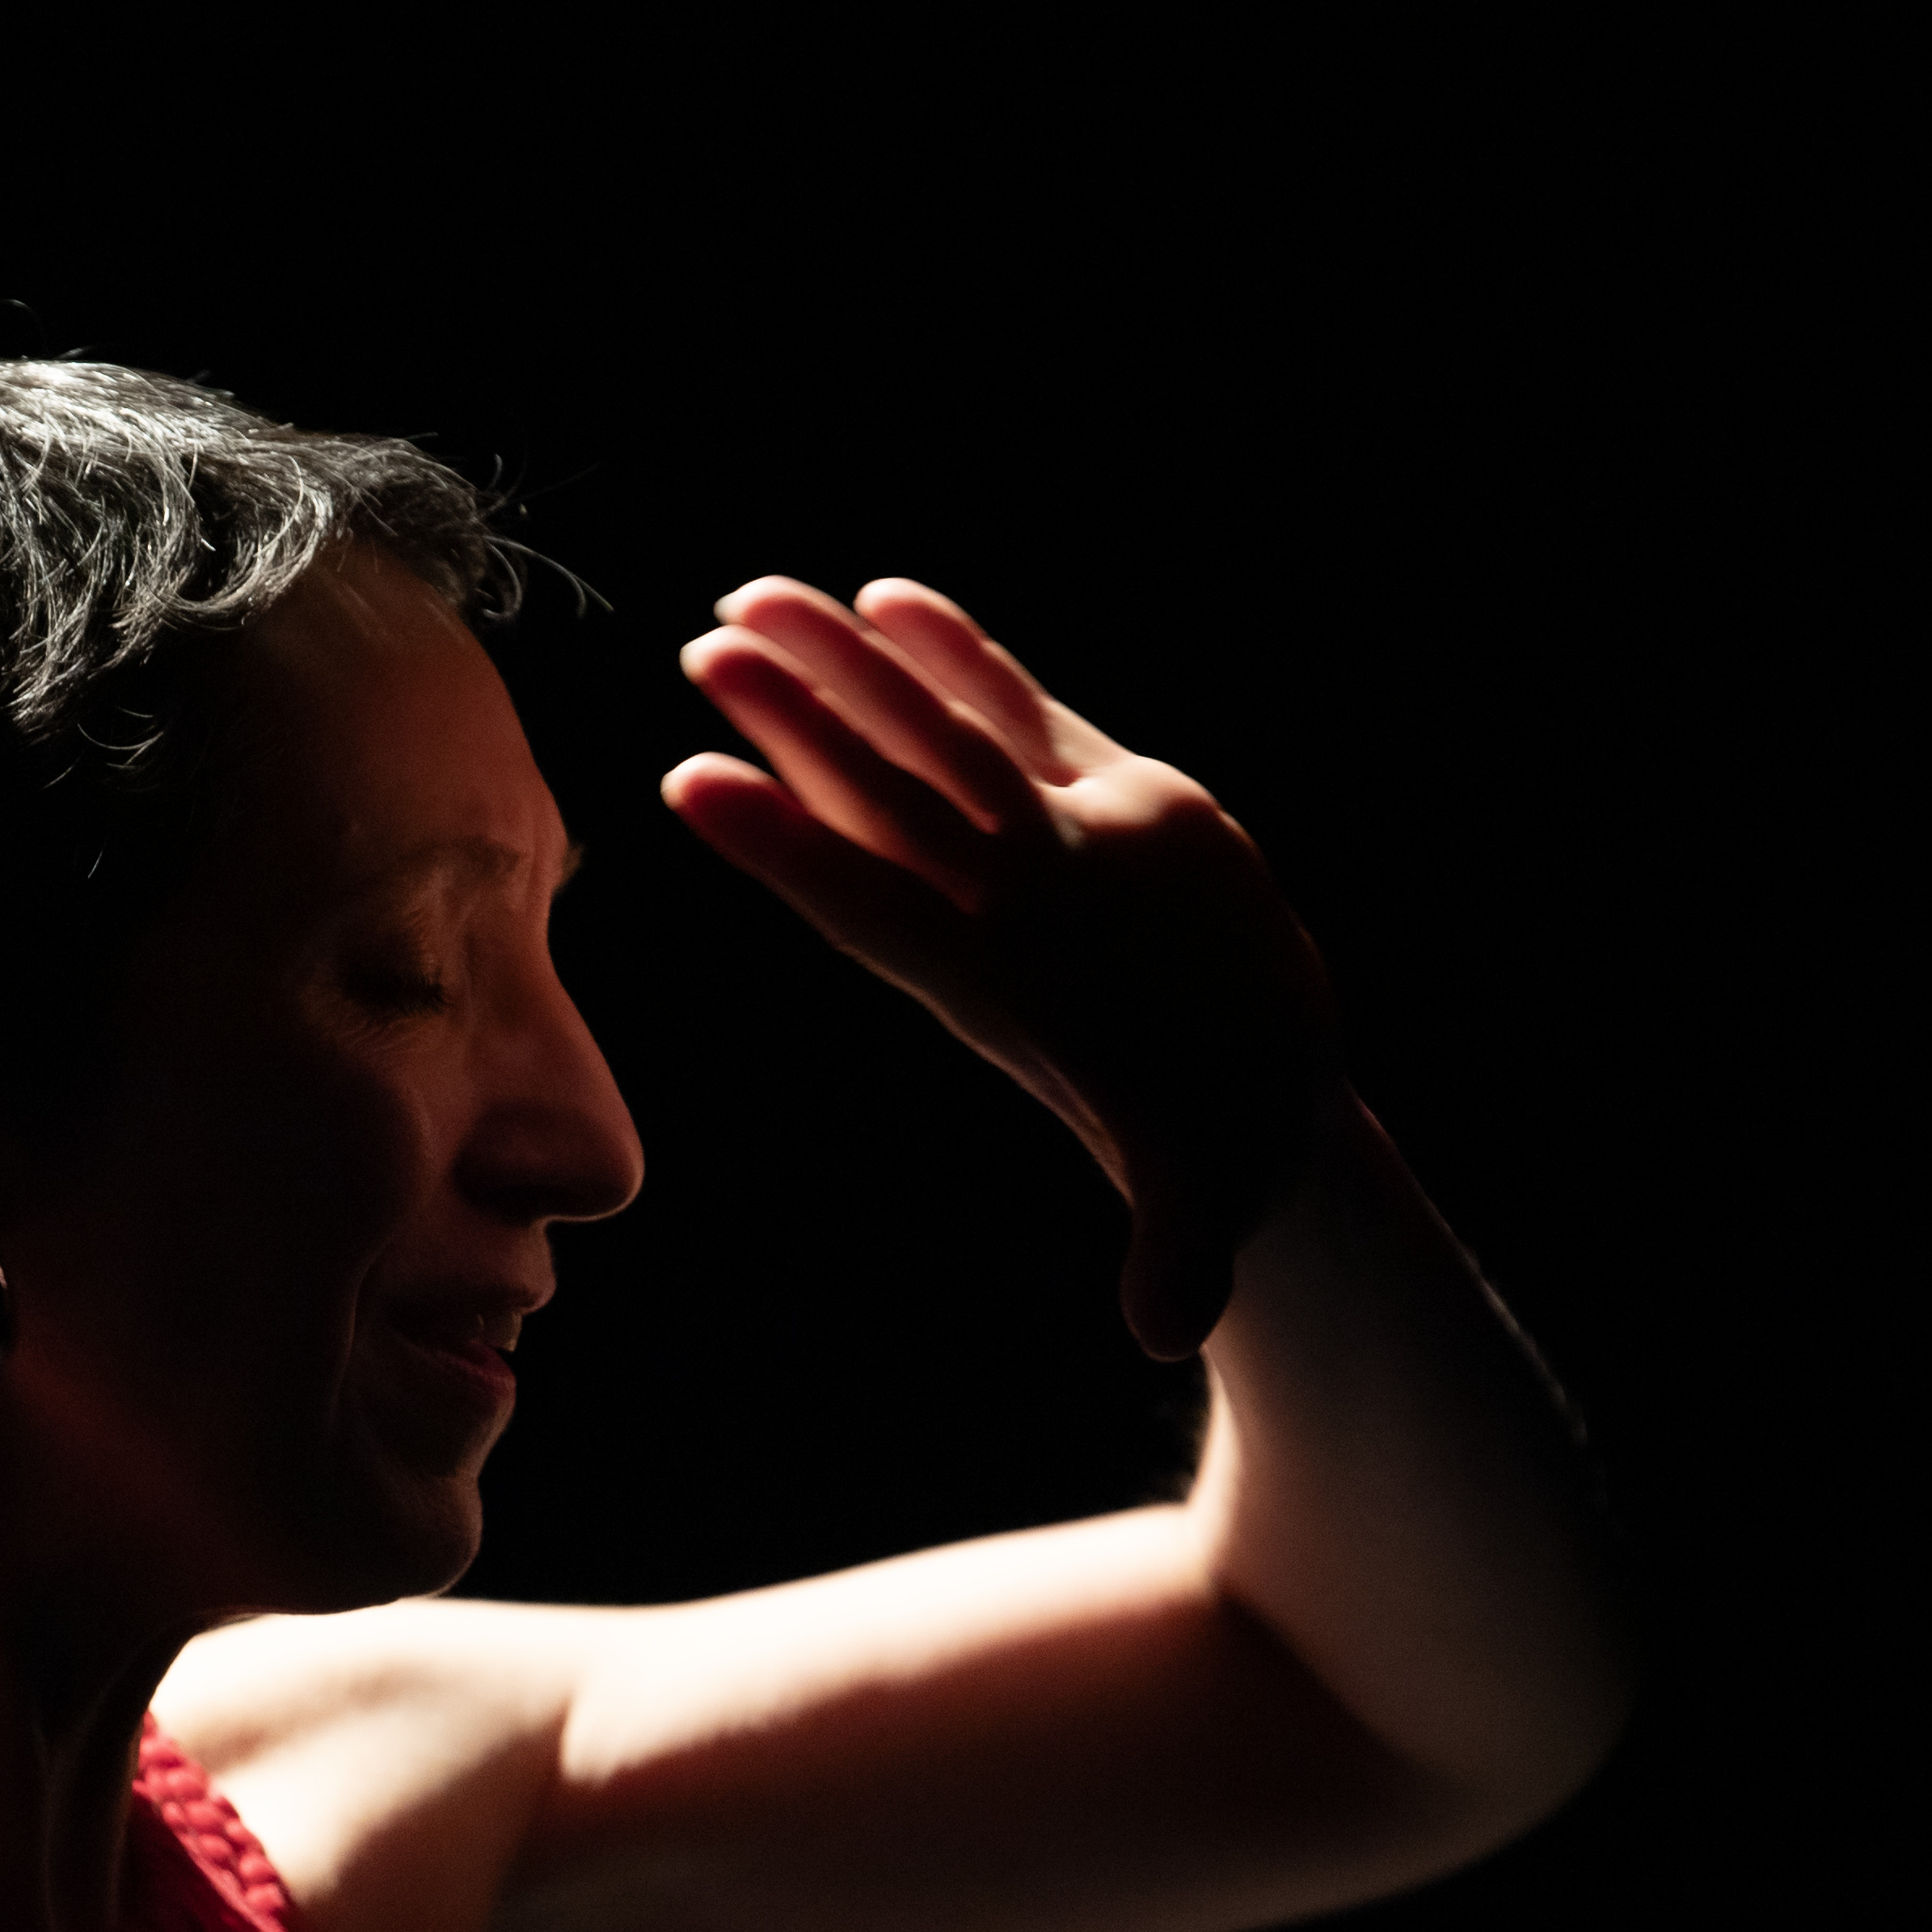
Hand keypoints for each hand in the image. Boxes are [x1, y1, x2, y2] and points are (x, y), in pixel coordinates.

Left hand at [667, 579, 1337, 1356]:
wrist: (1242, 1104)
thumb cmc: (1220, 1152)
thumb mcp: (1209, 1201)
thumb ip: (1181, 1252)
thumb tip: (1163, 1331)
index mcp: (1006, 985)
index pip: (874, 909)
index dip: (787, 851)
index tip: (689, 791)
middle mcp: (1001, 907)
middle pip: (881, 802)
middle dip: (797, 727)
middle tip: (703, 650)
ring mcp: (1037, 848)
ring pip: (925, 744)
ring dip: (842, 675)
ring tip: (748, 601)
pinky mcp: (1096, 802)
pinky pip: (1009, 718)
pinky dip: (956, 658)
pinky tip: (888, 599)